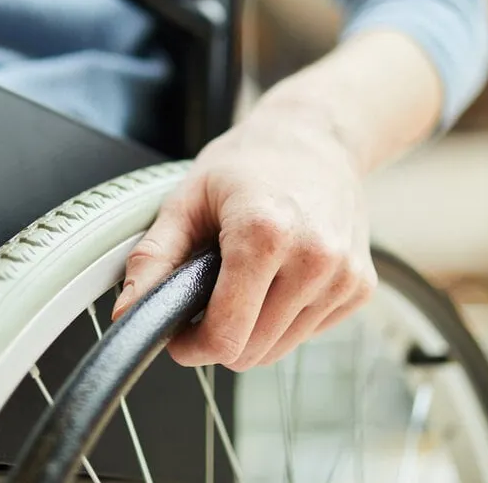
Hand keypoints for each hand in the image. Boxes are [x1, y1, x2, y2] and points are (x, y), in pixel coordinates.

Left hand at [112, 103, 377, 370]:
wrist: (317, 136)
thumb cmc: (249, 163)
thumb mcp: (187, 199)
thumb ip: (154, 258)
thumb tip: (127, 312)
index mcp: (264, 234)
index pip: (226, 336)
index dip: (193, 347)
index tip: (180, 335)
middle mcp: (313, 258)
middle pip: (252, 352)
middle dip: (220, 338)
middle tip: (207, 299)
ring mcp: (343, 275)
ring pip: (279, 350)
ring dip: (253, 330)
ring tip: (245, 280)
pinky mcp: (360, 287)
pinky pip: (308, 334)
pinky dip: (285, 318)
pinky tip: (280, 276)